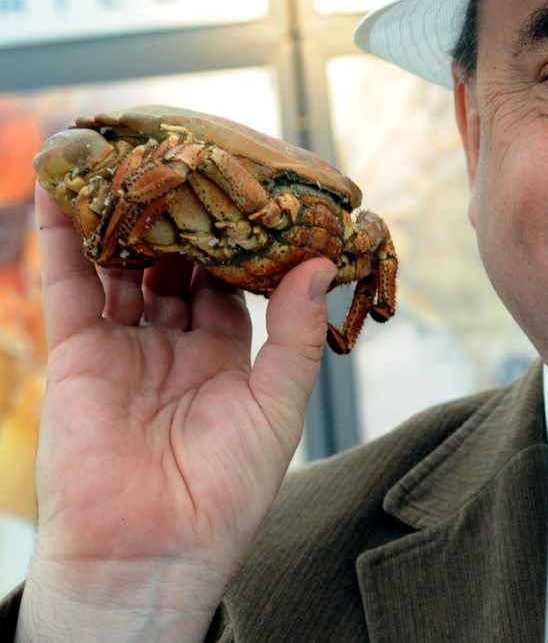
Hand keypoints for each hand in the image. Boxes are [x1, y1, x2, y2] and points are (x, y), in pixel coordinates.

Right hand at [17, 184, 333, 642]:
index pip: (233, 281)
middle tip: (188, 160)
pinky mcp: (79, 356)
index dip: (238, 239)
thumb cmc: (225, 492)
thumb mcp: (278, 407)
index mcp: (228, 357)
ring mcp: (125, 348)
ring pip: (123, 269)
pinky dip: (64, 243)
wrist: (153, 552)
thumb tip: (319, 262)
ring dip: (124, 220)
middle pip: (176, 267)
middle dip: (181, 220)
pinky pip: (70, 289)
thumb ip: (294, 334)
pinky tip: (67, 196)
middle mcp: (175, 346)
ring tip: (129, 159)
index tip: (249, 190)